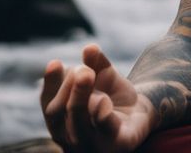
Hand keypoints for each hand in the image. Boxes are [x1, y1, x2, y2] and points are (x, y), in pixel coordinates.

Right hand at [41, 44, 155, 152]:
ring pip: (78, 124)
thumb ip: (96, 64)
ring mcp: (93, 145)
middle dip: (69, 88)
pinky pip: (106, 131)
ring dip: (80, 98)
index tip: (55, 63)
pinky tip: (102, 101)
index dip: (50, 84)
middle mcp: (71, 137)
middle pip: (59, 113)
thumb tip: (90, 48)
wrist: (142, 116)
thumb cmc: (114, 97)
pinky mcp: (118, 145)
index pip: (48, 103)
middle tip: (82, 69)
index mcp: (62, 121)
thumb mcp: (104, 76)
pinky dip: (102, 117)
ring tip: (88, 74)